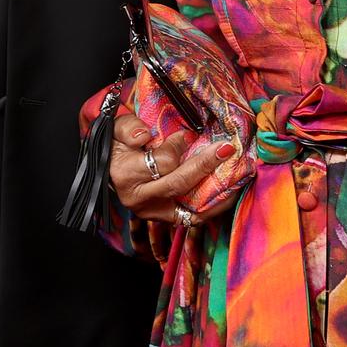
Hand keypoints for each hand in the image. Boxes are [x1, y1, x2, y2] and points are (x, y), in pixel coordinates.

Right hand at [107, 112, 236, 225]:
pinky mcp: (164, 219)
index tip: (188, 134)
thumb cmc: (118, 145)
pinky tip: (227, 193)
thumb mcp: (116, 129)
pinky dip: (211, 207)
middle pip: (178, 184)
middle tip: (225, 148)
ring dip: (215, 192)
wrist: (110, 168)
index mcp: (125, 174)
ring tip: (236, 174)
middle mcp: (138, 198)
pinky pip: (192, 218)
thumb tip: (144, 135)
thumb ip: (128, 128)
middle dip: (204, 166)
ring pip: (189, 207)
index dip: (178, 146)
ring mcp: (152, 212)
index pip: (161, 162)